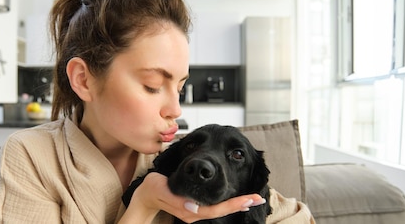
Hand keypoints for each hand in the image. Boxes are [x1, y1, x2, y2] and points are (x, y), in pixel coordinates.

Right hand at [119, 172, 265, 222]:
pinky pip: (214, 207)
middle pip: (221, 211)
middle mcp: (193, 214)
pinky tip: (234, 200)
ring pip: (219, 210)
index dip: (233, 204)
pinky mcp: (194, 209)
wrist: (145, 196)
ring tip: (251, 198)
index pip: (216, 209)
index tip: (249, 199)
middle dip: (240, 204)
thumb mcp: (161, 189)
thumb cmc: (152, 190)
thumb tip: (192, 207)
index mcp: (188, 210)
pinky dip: (226, 203)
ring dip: (235, 204)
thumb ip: (176, 199)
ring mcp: (194, 212)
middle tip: (259, 197)